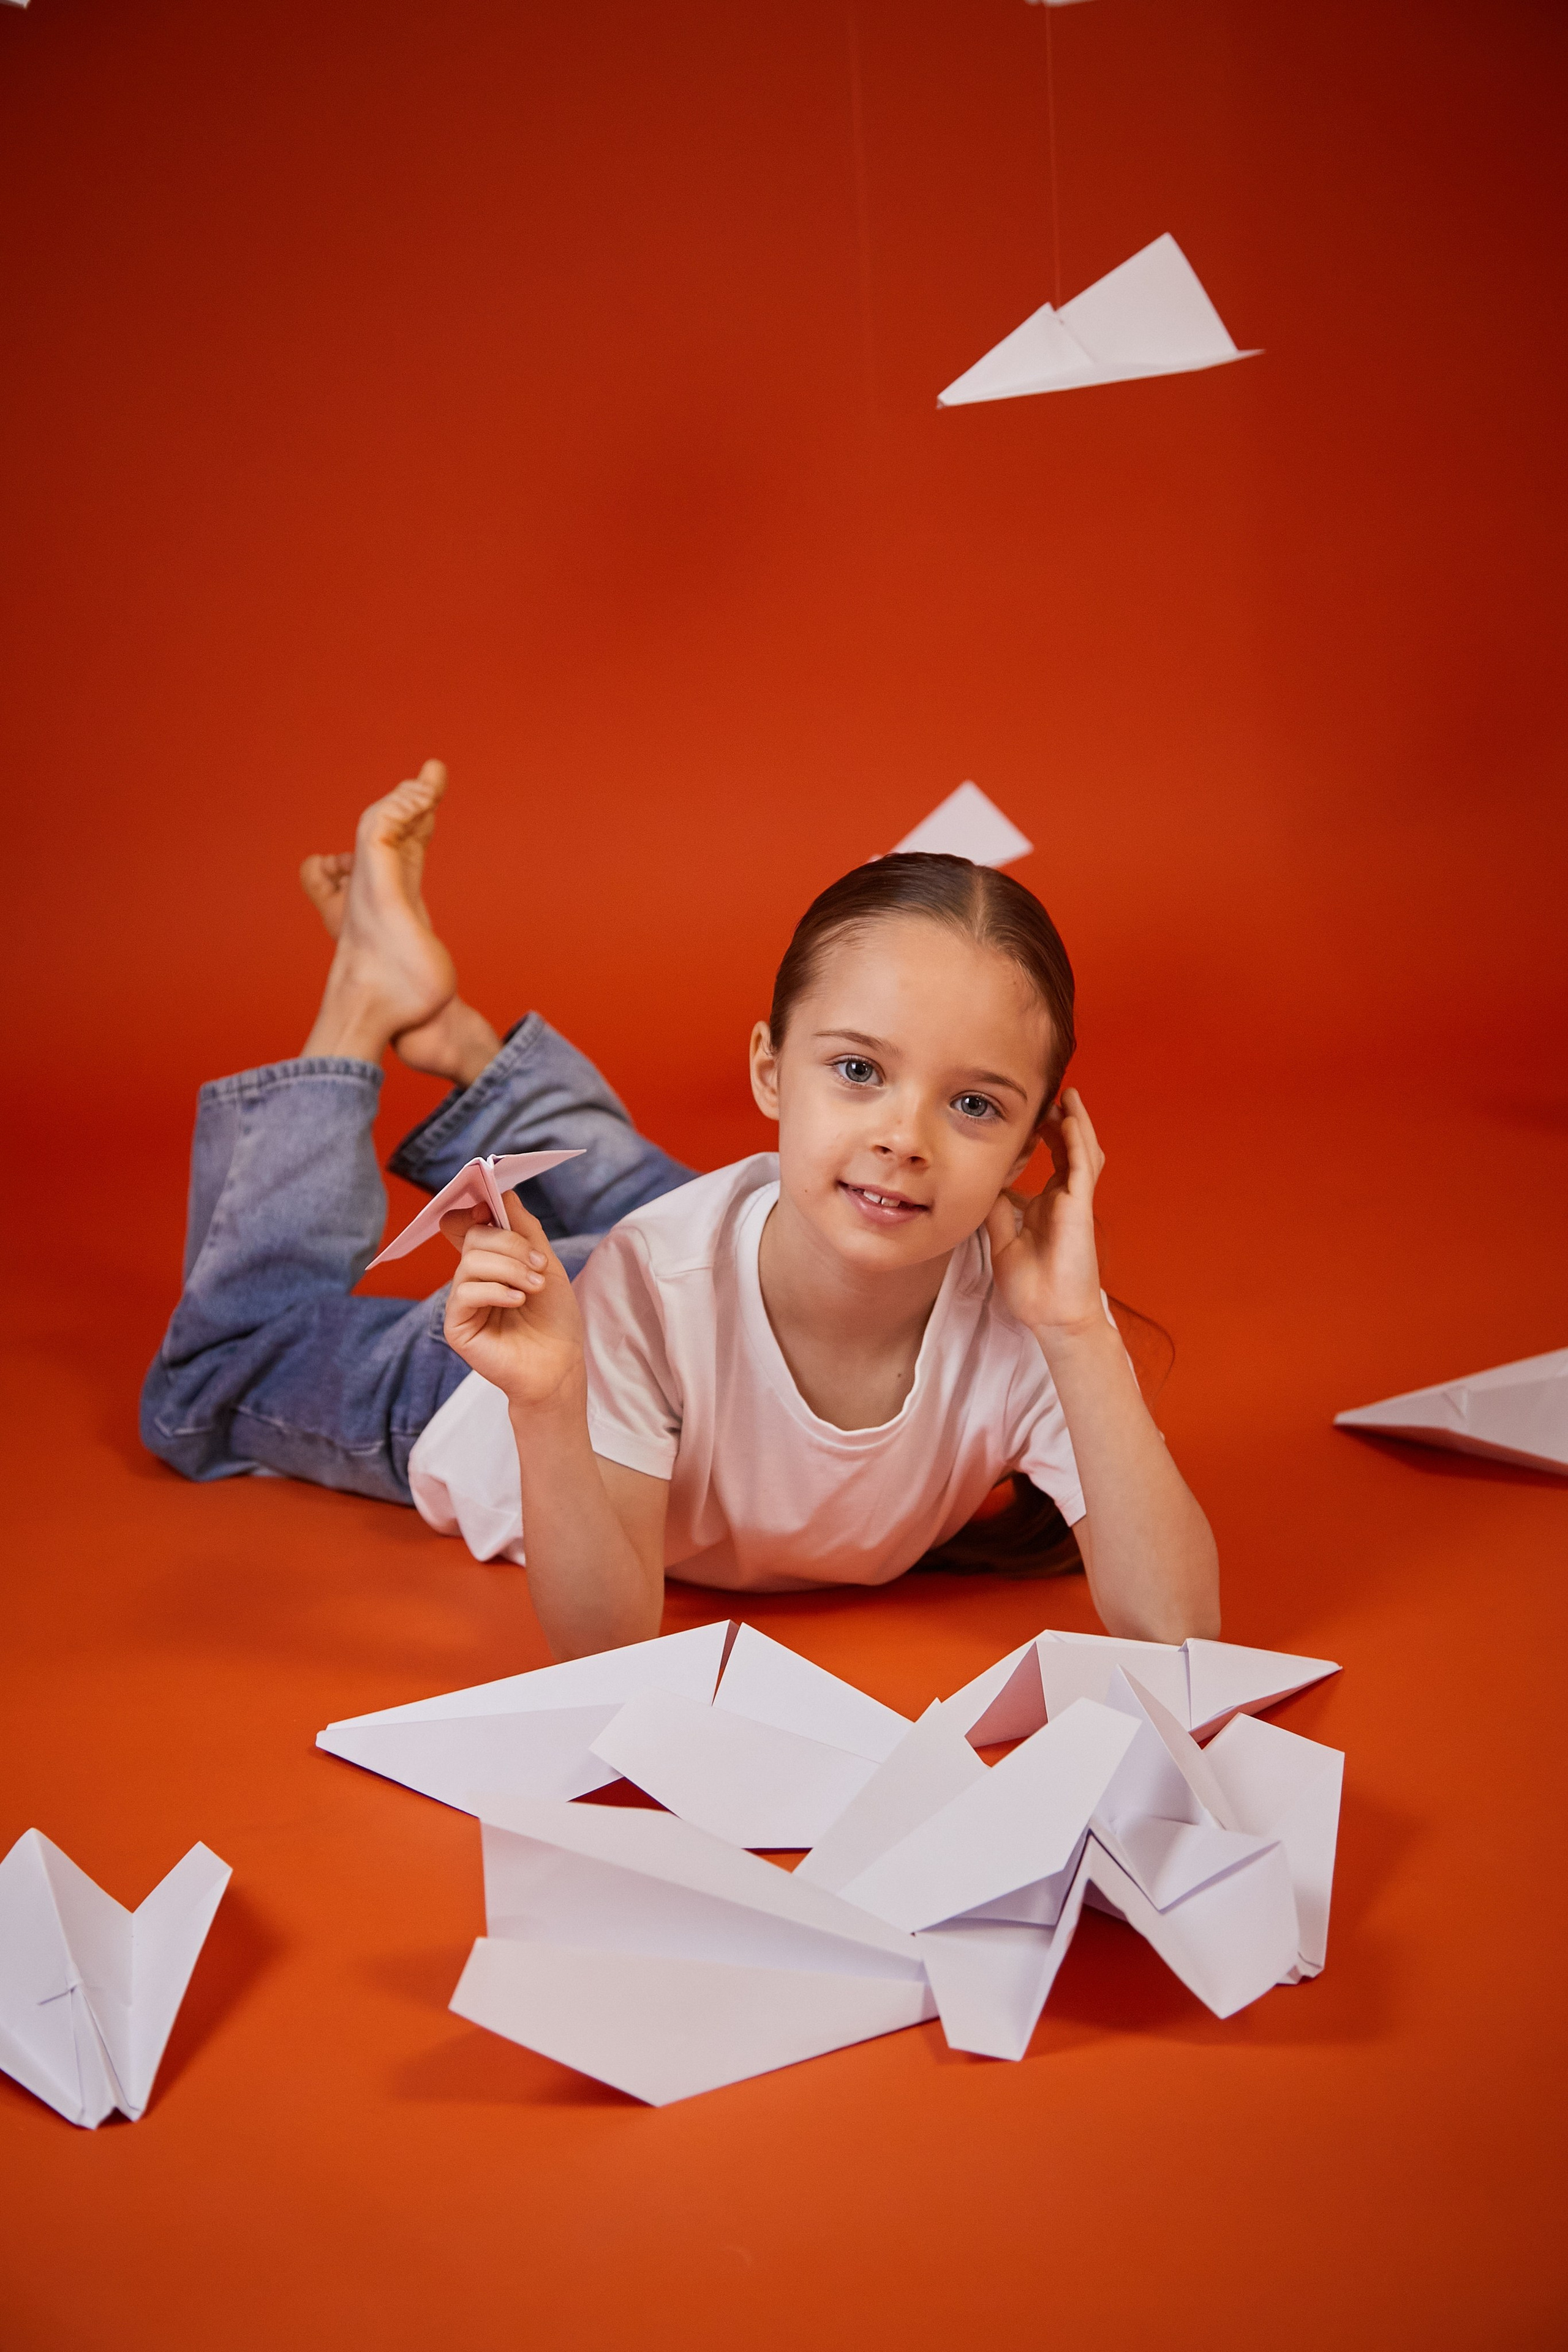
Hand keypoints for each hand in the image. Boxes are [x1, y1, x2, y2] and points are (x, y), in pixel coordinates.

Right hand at [440, 1193, 585, 1409]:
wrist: (559, 1365)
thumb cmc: (555, 1319)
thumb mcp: (546, 1263)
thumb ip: (524, 1228)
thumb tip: (503, 1193)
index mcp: (490, 1260)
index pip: (468, 1223)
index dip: (476, 1209)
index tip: (494, 1210)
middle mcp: (472, 1277)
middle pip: (474, 1236)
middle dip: (510, 1244)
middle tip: (538, 1265)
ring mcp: (462, 1301)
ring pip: (471, 1262)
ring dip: (510, 1269)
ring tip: (534, 1288)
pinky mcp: (457, 1325)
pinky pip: (465, 1292)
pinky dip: (495, 1291)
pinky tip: (517, 1301)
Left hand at [985, 1087, 1106, 1335]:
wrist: (1051, 1316)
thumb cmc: (1032, 1288)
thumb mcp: (1003, 1241)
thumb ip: (999, 1212)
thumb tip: (989, 1186)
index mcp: (1049, 1205)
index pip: (1052, 1160)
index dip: (1044, 1135)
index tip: (1031, 1114)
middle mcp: (1065, 1199)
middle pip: (1069, 1149)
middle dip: (1061, 1121)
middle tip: (1049, 1096)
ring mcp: (1075, 1202)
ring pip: (1082, 1152)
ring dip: (1075, 1123)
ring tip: (1066, 1096)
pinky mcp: (1080, 1209)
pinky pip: (1082, 1168)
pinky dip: (1077, 1142)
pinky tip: (1069, 1120)